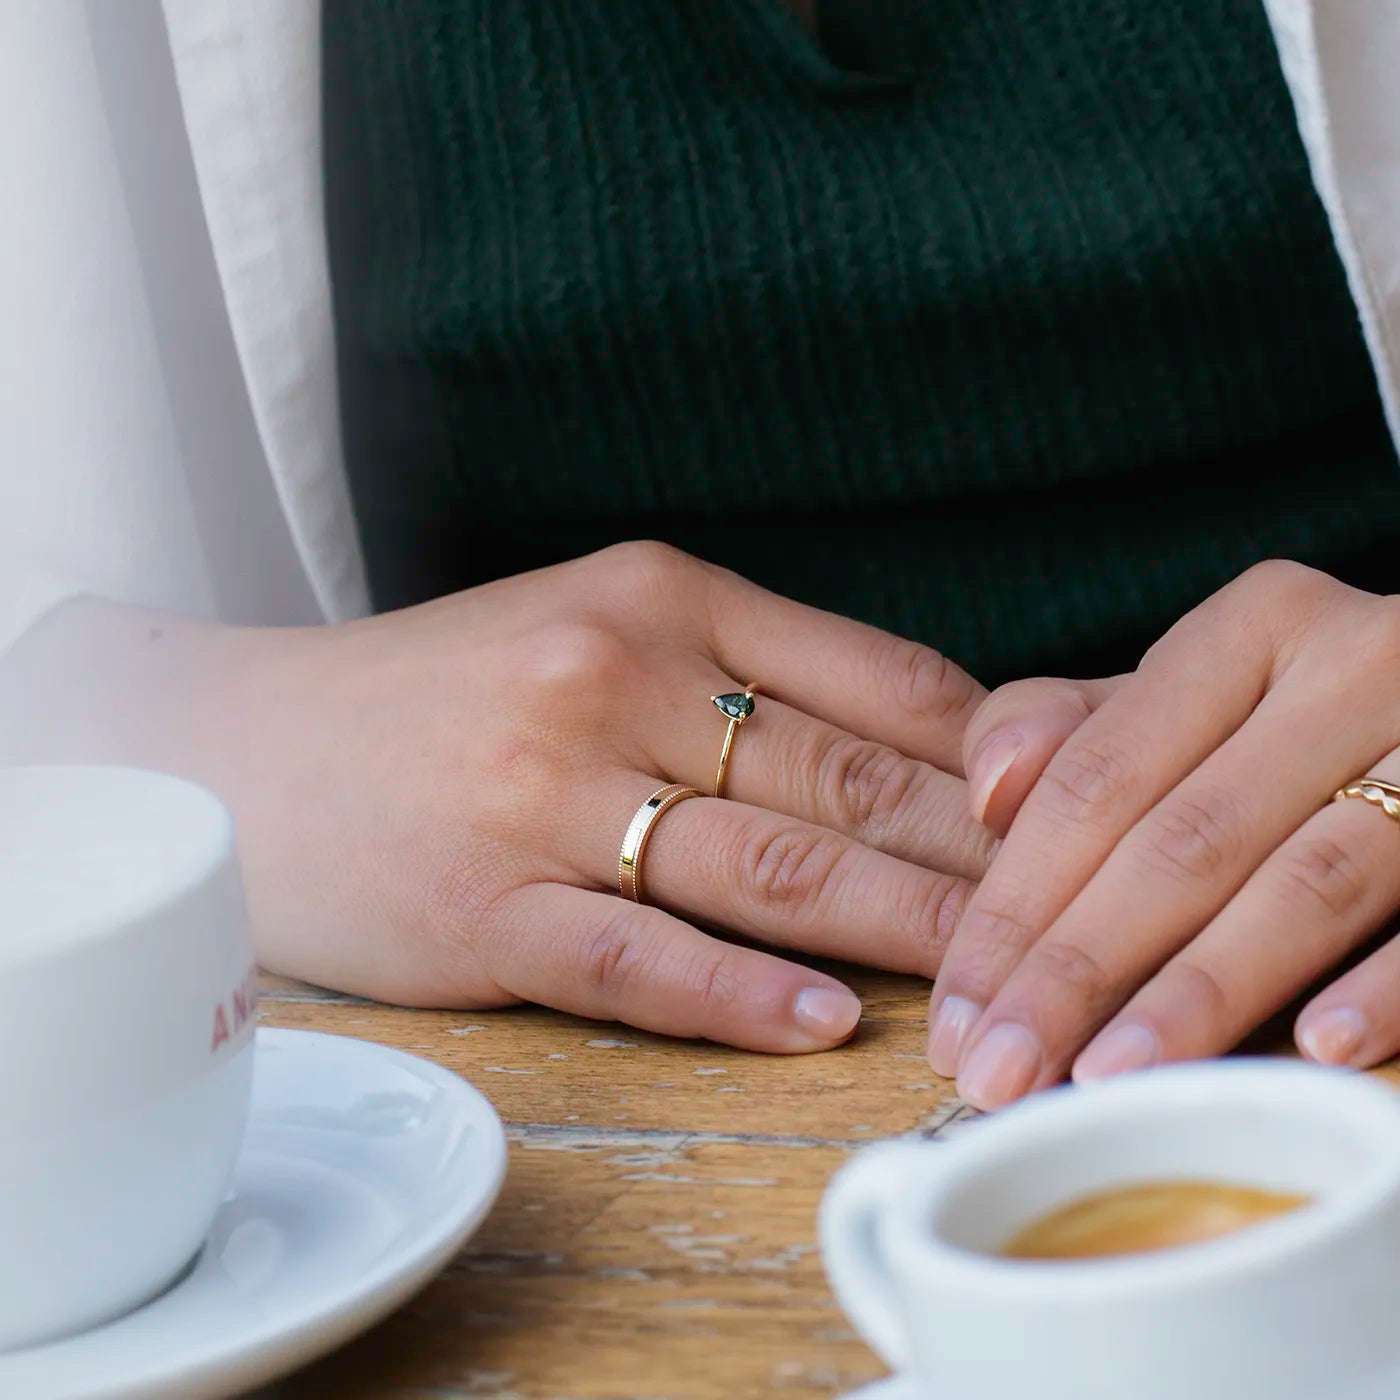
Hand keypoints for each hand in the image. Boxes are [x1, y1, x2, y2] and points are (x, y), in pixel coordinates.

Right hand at [7, 543, 993, 1050]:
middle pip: (845, 777)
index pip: (876, 680)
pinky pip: (640, 958)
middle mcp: (611, 678)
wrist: (247, 742)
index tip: (1073, 814)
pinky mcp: (489, 907)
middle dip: (979, 854)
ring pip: (768, 868)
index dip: (994, 756)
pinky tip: (822, 1024)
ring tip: (1000, 979)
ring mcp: (548, 796)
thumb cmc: (441, 692)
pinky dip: (739, 994)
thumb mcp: (592, 626)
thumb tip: (913, 740)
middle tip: (1083, 911)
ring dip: (901, 928)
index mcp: (659, 595)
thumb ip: (741, 668)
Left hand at [926, 560, 1399, 1106]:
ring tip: (1108, 1079)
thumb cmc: (1310, 723)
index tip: (953, 1016)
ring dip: (1198, 993)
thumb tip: (990, 789)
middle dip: (1075, 970)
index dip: (1012, 904)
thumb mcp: (1198, 699)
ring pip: (1303, 883)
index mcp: (1254, 629)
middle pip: (1181, 840)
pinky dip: (1383, 985)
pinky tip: (1316, 1047)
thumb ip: (1078, 731)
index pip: (1096, 780)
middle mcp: (1353, 665)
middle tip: (998, 1073)